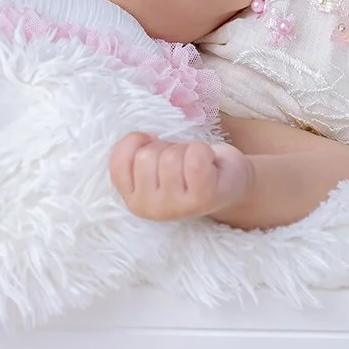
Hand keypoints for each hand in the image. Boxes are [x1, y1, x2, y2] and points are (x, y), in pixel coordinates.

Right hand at [109, 134, 252, 220]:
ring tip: (195, 163)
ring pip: (169, 156)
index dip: (135, 142)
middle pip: (145, 156)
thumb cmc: (186, 167)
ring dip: (185, 150)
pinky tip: (209, 163)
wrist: (229, 182)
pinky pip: (195, 158)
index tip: (152, 142)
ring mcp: (176, 207)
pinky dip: (203, 150)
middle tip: (180, 160)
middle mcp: (151, 209)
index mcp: (133, 200)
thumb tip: (143, 138)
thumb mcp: (151, 164)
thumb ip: (134, 154)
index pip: (119, 162)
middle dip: (165, 147)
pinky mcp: (202, 199)